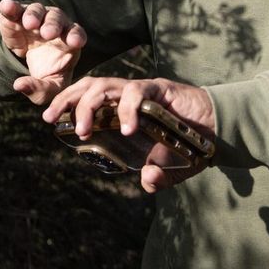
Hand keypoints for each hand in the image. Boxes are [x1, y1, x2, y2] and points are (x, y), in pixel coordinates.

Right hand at [0, 0, 86, 106]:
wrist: (29, 62)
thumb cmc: (47, 74)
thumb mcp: (48, 89)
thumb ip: (39, 90)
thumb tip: (18, 85)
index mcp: (69, 42)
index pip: (77, 34)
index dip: (76, 36)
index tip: (75, 42)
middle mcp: (55, 25)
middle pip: (57, 18)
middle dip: (53, 25)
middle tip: (48, 34)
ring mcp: (36, 18)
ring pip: (38, 10)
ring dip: (34, 15)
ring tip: (29, 24)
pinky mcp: (16, 17)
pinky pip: (15, 9)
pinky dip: (11, 7)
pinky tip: (6, 6)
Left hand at [45, 75, 216, 193]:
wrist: (220, 130)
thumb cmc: (190, 145)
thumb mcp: (170, 167)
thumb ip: (158, 176)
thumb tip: (148, 182)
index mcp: (122, 109)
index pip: (88, 97)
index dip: (66, 103)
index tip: (48, 118)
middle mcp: (128, 96)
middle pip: (89, 86)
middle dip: (66, 99)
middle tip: (51, 117)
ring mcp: (143, 91)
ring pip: (105, 86)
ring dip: (89, 105)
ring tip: (82, 128)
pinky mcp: (161, 89)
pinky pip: (137, 93)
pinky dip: (128, 109)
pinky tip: (128, 128)